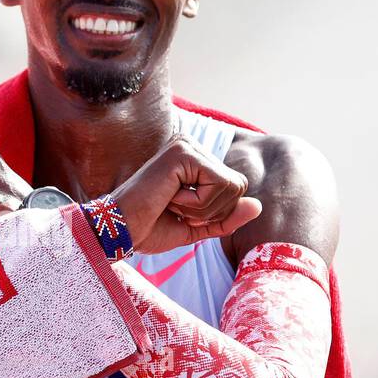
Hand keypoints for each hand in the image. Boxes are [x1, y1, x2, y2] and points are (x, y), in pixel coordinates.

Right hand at [111, 133, 261, 254]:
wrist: (119, 231)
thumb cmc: (149, 228)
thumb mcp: (198, 227)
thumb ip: (227, 217)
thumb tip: (258, 206)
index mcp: (195, 160)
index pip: (236, 187)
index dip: (216, 212)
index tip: (183, 214)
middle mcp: (192, 146)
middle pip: (238, 186)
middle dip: (212, 211)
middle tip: (177, 210)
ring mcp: (187, 146)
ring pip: (231, 186)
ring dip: (202, 209)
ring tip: (170, 203)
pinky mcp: (184, 153)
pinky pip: (218, 184)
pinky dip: (197, 203)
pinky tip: (170, 198)